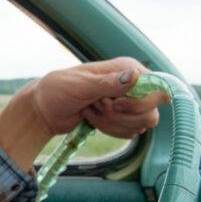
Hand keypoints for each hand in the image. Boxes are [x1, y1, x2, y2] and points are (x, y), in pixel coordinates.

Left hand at [0, 57, 168, 170]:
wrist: (44, 110)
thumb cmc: (57, 91)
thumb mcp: (79, 85)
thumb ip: (108, 82)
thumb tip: (135, 75)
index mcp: (126, 68)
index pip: (157, 89)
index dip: (137, 103)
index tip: (113, 103)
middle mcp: (132, 84)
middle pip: (150, 113)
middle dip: (119, 116)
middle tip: (96, 105)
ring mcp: (129, 103)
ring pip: (139, 125)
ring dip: (111, 123)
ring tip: (91, 110)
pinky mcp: (122, 118)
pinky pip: (130, 133)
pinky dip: (110, 130)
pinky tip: (93, 119)